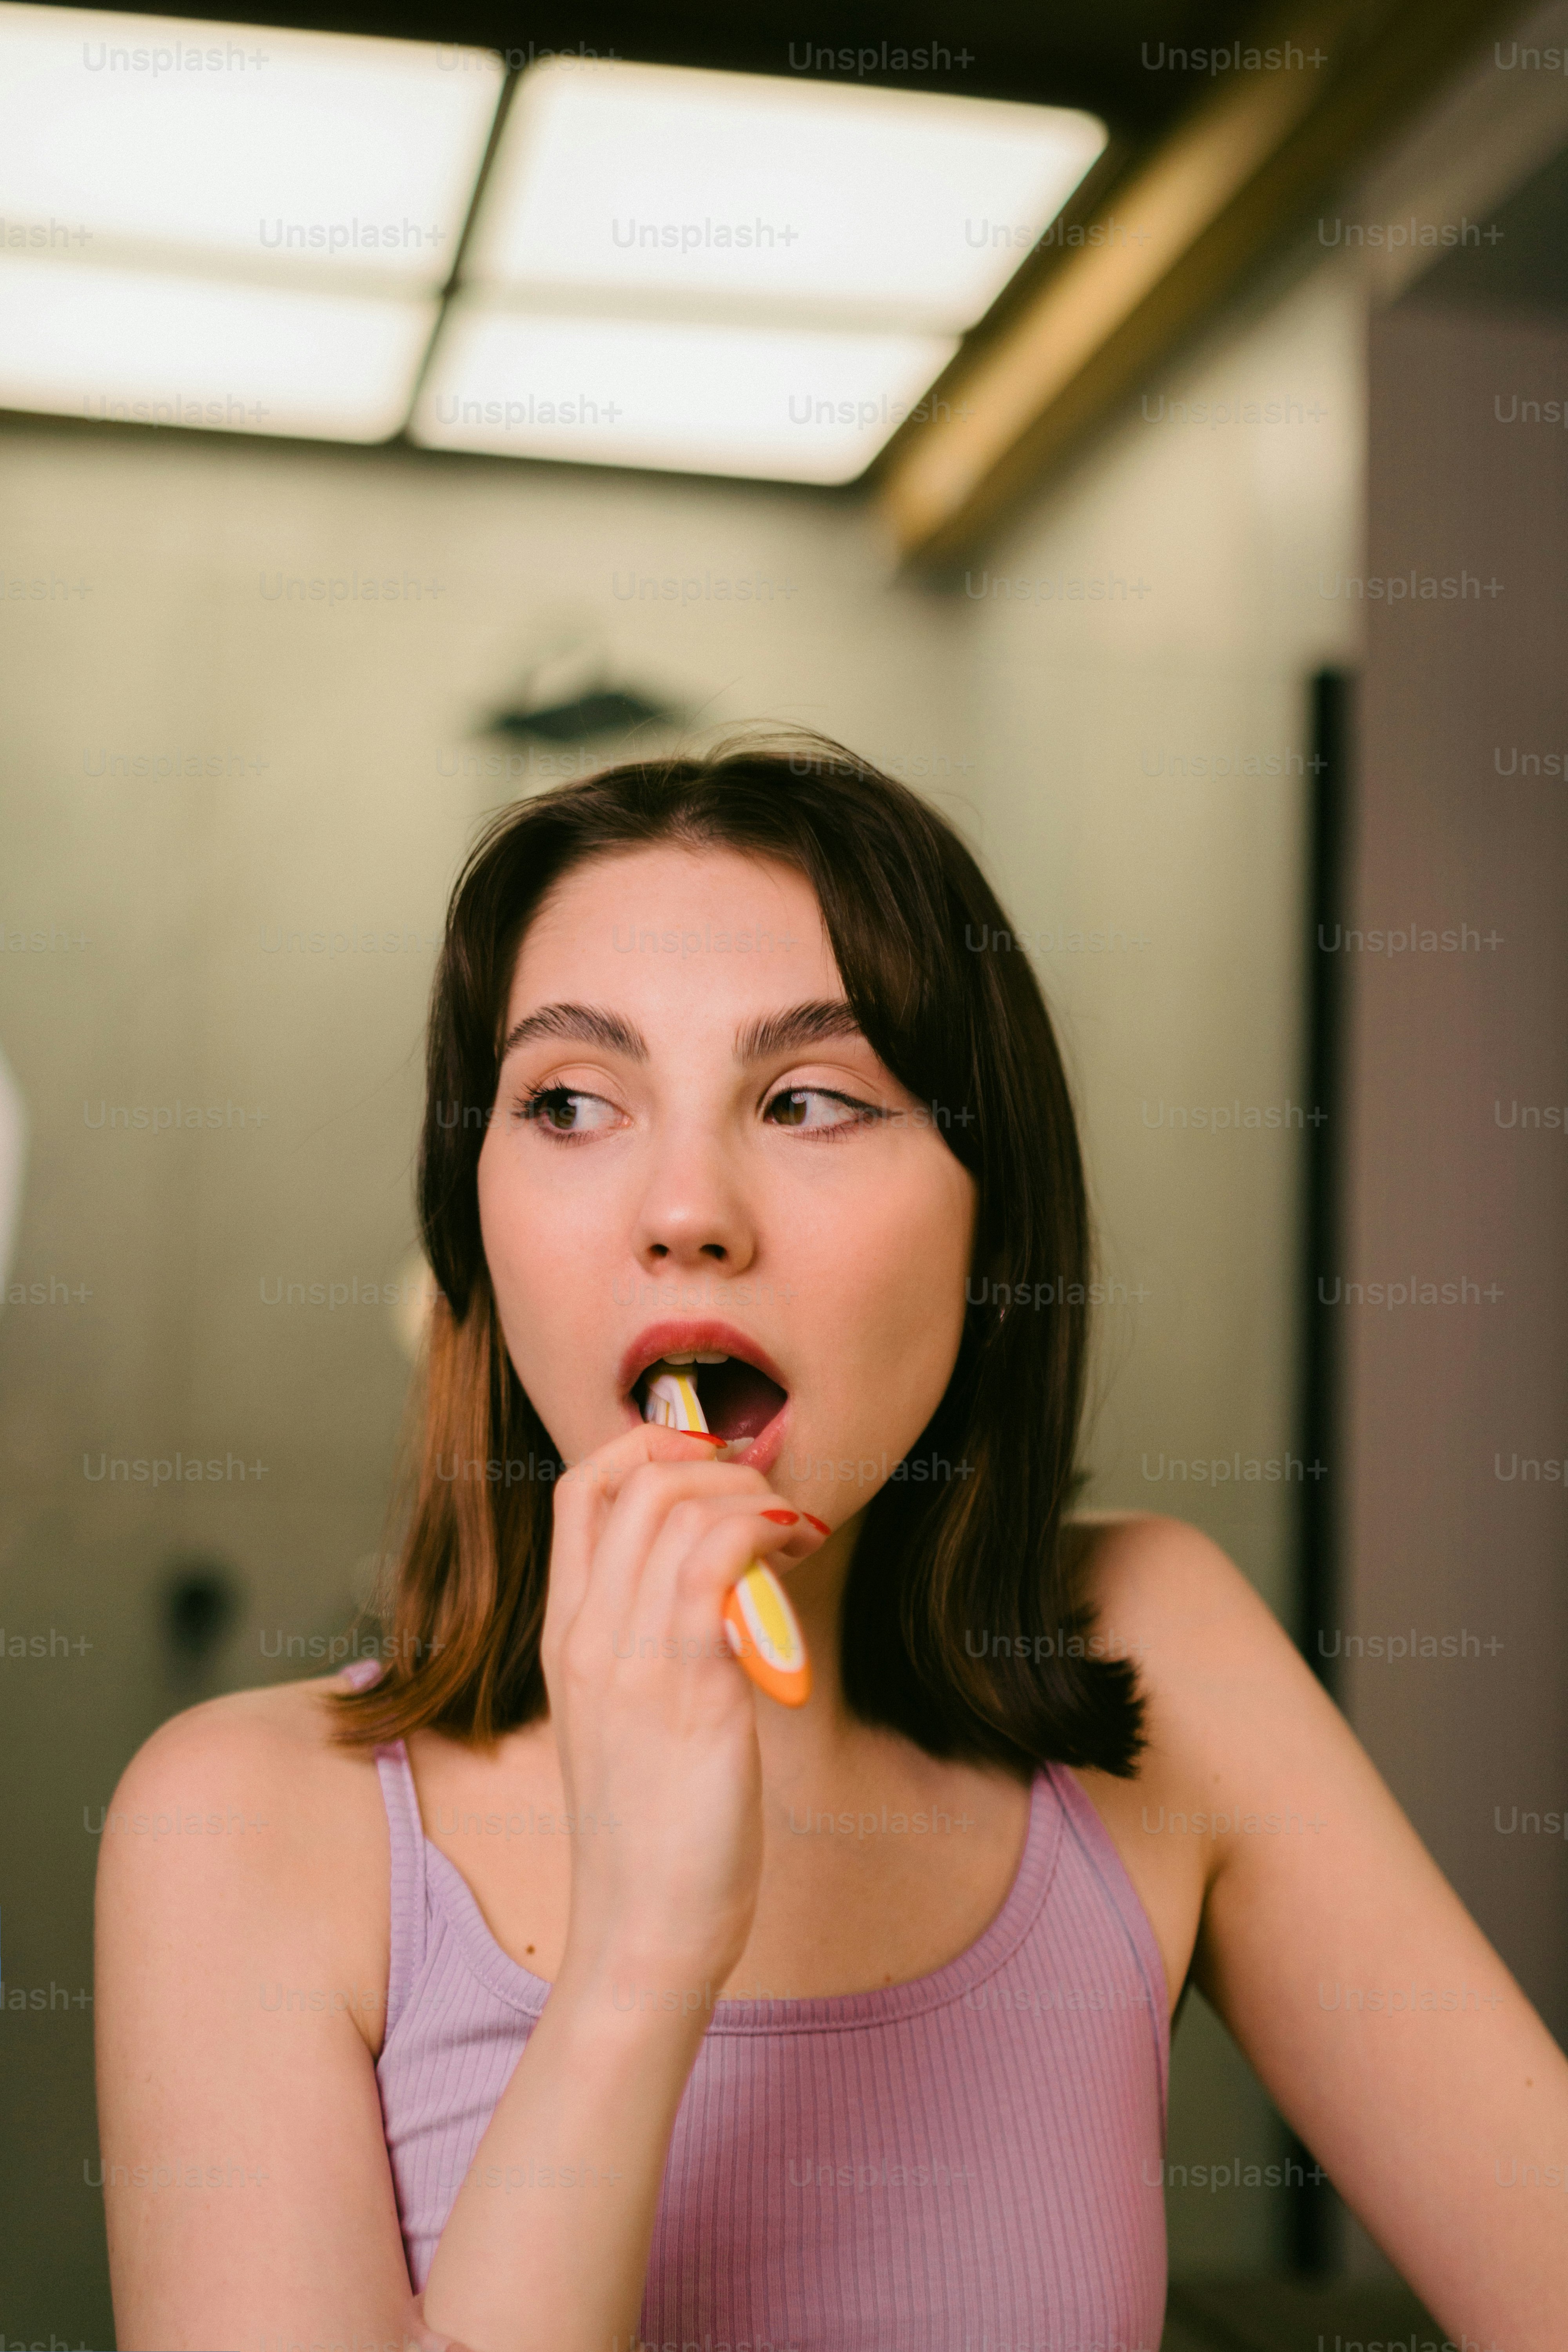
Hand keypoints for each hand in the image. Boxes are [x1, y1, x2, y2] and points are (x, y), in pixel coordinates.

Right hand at [540, 1424, 823, 1992]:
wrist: (642, 1933)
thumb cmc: (650, 1834)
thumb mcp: (625, 1721)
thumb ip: (650, 1644)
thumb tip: (720, 1578)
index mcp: (564, 1638)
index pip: (580, 1492)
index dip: (649, 1449)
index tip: (712, 1461)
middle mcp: (587, 1635)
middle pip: (638, 1481)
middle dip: (718, 1463)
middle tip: (772, 1498)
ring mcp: (631, 1658)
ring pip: (682, 1507)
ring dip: (754, 1496)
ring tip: (794, 1529)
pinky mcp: (691, 1687)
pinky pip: (719, 1560)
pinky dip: (767, 1532)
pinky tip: (797, 1552)